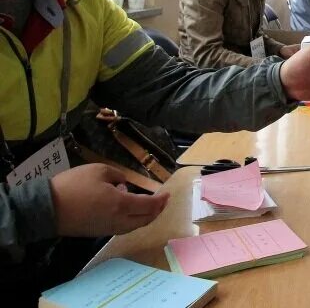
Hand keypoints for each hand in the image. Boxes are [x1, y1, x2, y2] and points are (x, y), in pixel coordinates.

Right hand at [49, 164, 169, 236]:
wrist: (46, 208)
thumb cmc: (74, 186)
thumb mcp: (99, 171)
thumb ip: (118, 176)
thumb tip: (124, 186)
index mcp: (122, 205)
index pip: (149, 205)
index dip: (161, 200)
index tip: (168, 193)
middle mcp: (119, 220)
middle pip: (145, 219)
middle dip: (157, 210)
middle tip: (162, 201)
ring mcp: (108, 229)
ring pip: (134, 226)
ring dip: (145, 217)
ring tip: (149, 206)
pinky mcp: (98, 232)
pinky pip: (123, 228)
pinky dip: (132, 220)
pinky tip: (129, 210)